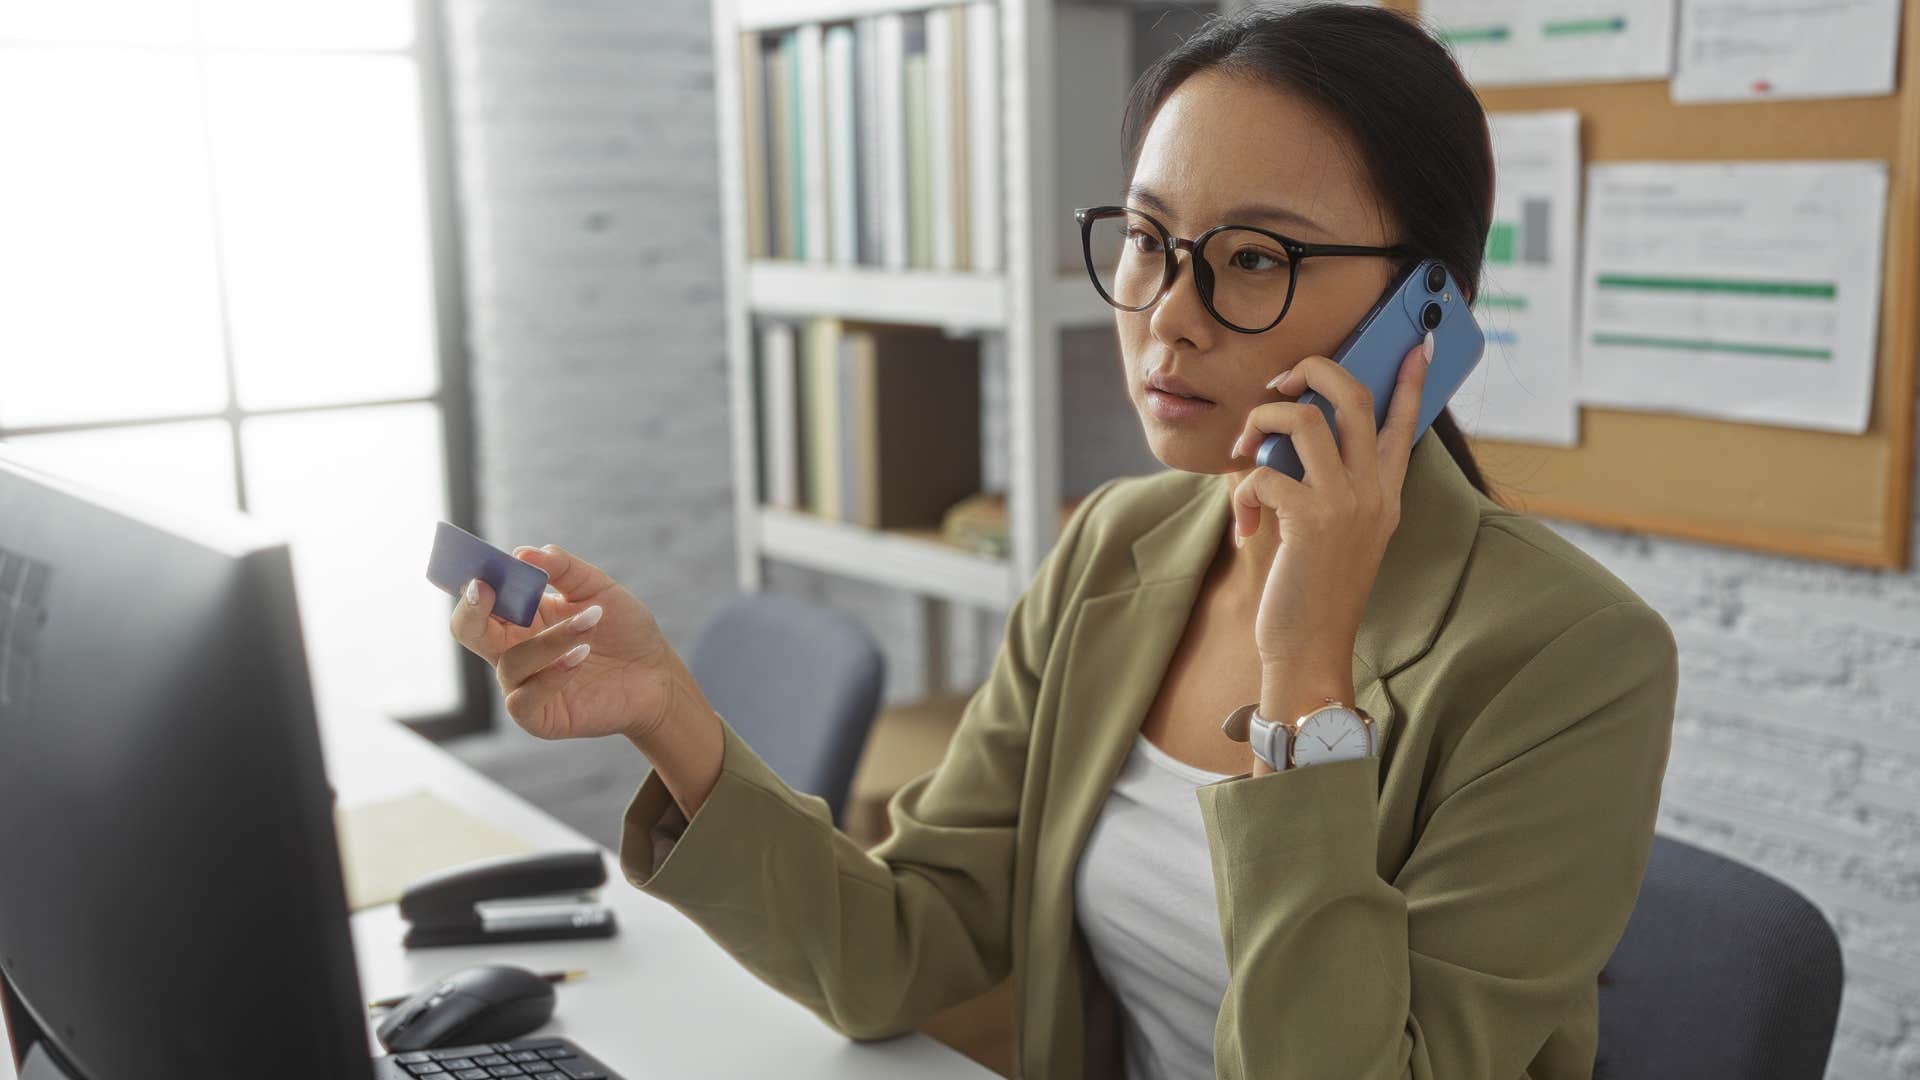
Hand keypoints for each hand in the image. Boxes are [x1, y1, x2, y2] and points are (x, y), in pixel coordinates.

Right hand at [448, 544, 690, 741]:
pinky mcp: (539, 717)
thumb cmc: (622, 629)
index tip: (481, 569)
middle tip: (486, 588)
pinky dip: (551, 676)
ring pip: (511, 662)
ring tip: (591, 622)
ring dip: (550, 639)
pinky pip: (523, 700)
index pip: (478, 600)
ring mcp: (523, 685)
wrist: (656, 673)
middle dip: (471, 609)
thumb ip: (563, 568)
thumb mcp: (597, 588)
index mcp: (520, 617)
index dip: (472, 583)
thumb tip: (524, 553)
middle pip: (467, 631)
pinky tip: (581, 657)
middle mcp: (513, 650)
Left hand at [1227, 334, 1432, 676]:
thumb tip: (1288, 442)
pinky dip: (1243, 493)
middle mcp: (1374, 492)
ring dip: (1262, 424)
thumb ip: (1328, 486)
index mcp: (1385, 494)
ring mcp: (1346, 504)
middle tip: (1279, 386)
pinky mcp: (1311, 520)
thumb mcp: (1337, 535)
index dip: (1410, 380)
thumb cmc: (1315, 593)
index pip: (1403, 423)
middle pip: (1353, 396)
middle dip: (1311, 371)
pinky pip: (1264, 474)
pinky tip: (1246, 526)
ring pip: (1305, 419)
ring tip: (1245, 454)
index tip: (1418, 344)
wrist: (1311, 651)